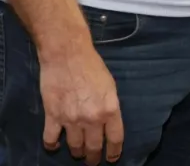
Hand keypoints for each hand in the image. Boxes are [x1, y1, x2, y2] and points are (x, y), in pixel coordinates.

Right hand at [39, 46, 123, 164]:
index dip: (114, 152)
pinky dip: (52, 145)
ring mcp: (71, 119)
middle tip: (93, 161)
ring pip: (74, 146)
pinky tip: (55, 145)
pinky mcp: (53, 116)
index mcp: (110, 110)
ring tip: (78, 154)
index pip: (115, 139)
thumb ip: (110, 106)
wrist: (68, 56)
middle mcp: (92, 118)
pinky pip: (51, 138)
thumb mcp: (110, 87)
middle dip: (93, 157)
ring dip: (76, 153)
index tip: (112, 158)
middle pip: (93, 147)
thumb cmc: (92, 67)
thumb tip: (108, 121)